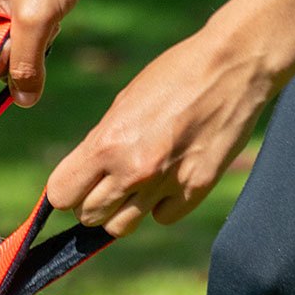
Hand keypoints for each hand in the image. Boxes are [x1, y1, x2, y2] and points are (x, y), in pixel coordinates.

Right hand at [0, 0, 123, 106]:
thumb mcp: (37, 21)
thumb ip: (25, 66)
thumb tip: (23, 101)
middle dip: (5, 63)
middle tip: (28, 35)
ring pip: (3, 60)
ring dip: (26, 54)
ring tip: (44, 21)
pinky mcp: (18, 14)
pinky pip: (22, 49)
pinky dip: (38, 45)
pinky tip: (52, 19)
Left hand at [46, 23, 276, 236]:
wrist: (233, 65)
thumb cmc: (173, 76)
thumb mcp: (123, 105)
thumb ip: (100, 146)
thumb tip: (83, 177)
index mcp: (106, 144)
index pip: (60, 195)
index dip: (66, 190)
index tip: (77, 181)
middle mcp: (132, 170)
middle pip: (88, 217)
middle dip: (93, 202)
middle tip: (109, 181)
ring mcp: (165, 184)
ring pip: (121, 228)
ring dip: (123, 211)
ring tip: (137, 183)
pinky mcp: (196, 190)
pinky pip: (162, 217)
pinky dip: (162, 205)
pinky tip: (169, 179)